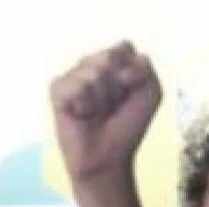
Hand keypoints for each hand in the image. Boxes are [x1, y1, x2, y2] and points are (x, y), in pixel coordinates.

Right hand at [50, 42, 161, 182]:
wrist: (107, 157)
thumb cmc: (127, 126)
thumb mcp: (151, 93)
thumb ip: (144, 67)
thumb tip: (113, 62)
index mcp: (113, 62)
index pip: (124, 47)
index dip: (132, 73)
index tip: (130, 94)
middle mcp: (91, 64)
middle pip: (109, 56)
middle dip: (117, 86)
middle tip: (111, 106)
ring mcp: (73, 76)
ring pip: (92, 71)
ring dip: (101, 98)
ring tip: (96, 113)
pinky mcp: (57, 91)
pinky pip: (75, 86)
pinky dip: (84, 104)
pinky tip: (81, 115)